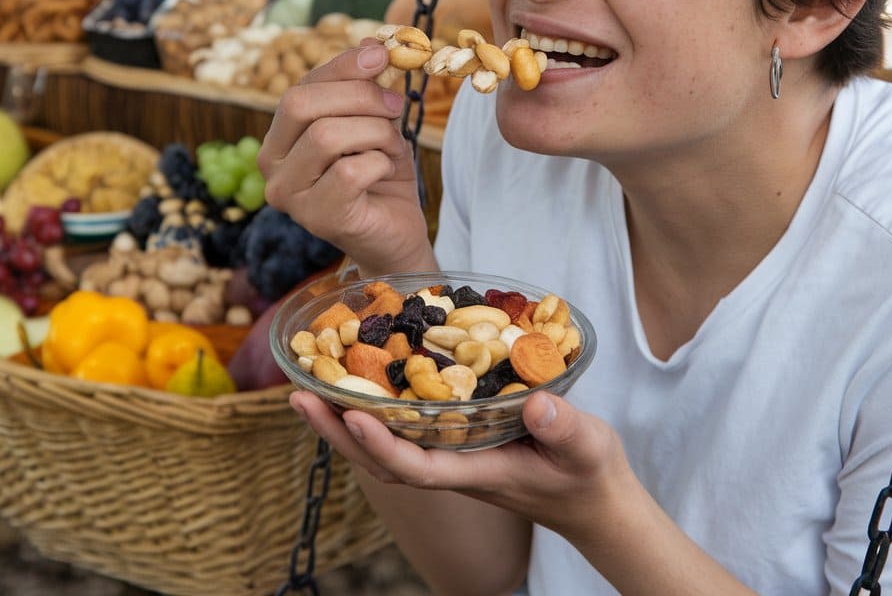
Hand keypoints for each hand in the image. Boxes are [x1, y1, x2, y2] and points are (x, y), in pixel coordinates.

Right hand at [257, 41, 434, 274]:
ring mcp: (290, 196)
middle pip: (302, 105)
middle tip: (395, 104)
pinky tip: (385, 172)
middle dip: (359, 96)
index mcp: (278, 138)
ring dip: (375, 132)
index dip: (342, 66)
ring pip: (327, 135)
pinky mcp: (318, 218)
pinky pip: (350, 171)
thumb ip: (364, 85)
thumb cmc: (379, 174)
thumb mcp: (372, 121)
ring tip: (392, 146)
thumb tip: (371, 43)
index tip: (382, 55)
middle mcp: (271, 166)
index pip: (300, 87)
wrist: (396, 232)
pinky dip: (380, 163)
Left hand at [289, 388, 630, 544]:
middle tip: (297, 395)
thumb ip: (563, 428)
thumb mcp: (587, 447)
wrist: (594, 502)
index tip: (351, 414)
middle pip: (382, 460)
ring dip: (344, 422)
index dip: (381, 444)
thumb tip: (536, 403)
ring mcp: (452, 458)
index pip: (416, 467)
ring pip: (385, 448)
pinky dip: (373, 415)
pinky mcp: (457, 445)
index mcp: (476, 471)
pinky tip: (357, 390)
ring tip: (307, 389)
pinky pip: (403, 433)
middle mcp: (453, 467)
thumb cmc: (590, 475)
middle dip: (338, 431)